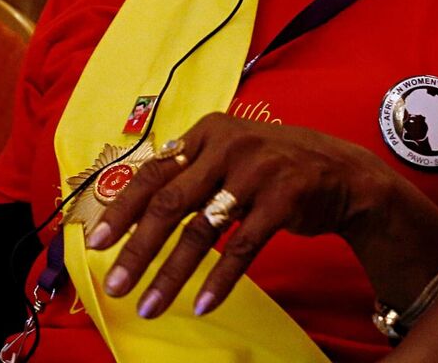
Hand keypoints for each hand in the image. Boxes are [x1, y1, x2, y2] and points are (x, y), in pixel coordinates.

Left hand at [85, 112, 407, 319]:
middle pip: (170, 203)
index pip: (153, 172)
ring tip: (150, 306)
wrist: (343, 173)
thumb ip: (190, 173)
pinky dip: (219, 279)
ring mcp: (258, 170)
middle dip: (138, 250)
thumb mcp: (231, 155)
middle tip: (115, 285)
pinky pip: (242, 246)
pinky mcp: (284, 197)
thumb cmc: (275, 168)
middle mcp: (230, 145)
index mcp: (208, 131)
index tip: (95, 243)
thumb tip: (132, 212)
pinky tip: (203, 305)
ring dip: (172, 275)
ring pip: (202, 230)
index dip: (121, 210)